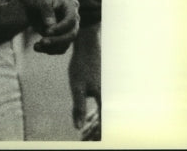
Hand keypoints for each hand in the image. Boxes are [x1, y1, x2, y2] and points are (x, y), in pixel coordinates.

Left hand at [20, 0, 79, 54]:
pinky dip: (49, 50)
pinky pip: (59, 48)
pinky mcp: (61, 36)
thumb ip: (45, 10)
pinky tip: (36, 47)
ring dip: (52, 47)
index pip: (71, 20)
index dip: (61, 27)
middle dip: (58, 40)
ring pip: (66, 44)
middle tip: (42, 41)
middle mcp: (73, 19)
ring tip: (36, 46)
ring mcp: (68, 29)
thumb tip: (50, 25)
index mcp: (71, 6)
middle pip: (72, 34)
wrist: (32, 0)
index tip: (47, 31)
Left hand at [69, 22, 100, 137]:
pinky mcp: (106, 86)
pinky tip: (94, 118)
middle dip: (98, 130)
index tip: (93, 142)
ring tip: (90, 133)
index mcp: (104, 98)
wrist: (87, 46)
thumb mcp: (76, 87)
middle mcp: (110, 95)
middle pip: (106, 118)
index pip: (103, 122)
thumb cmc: (81, 66)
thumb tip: (77, 127)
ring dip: (99, 123)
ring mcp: (109, 90)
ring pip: (107, 112)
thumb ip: (78, 107)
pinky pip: (105, 104)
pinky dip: (100, 114)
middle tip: (90, 139)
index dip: (98, 133)